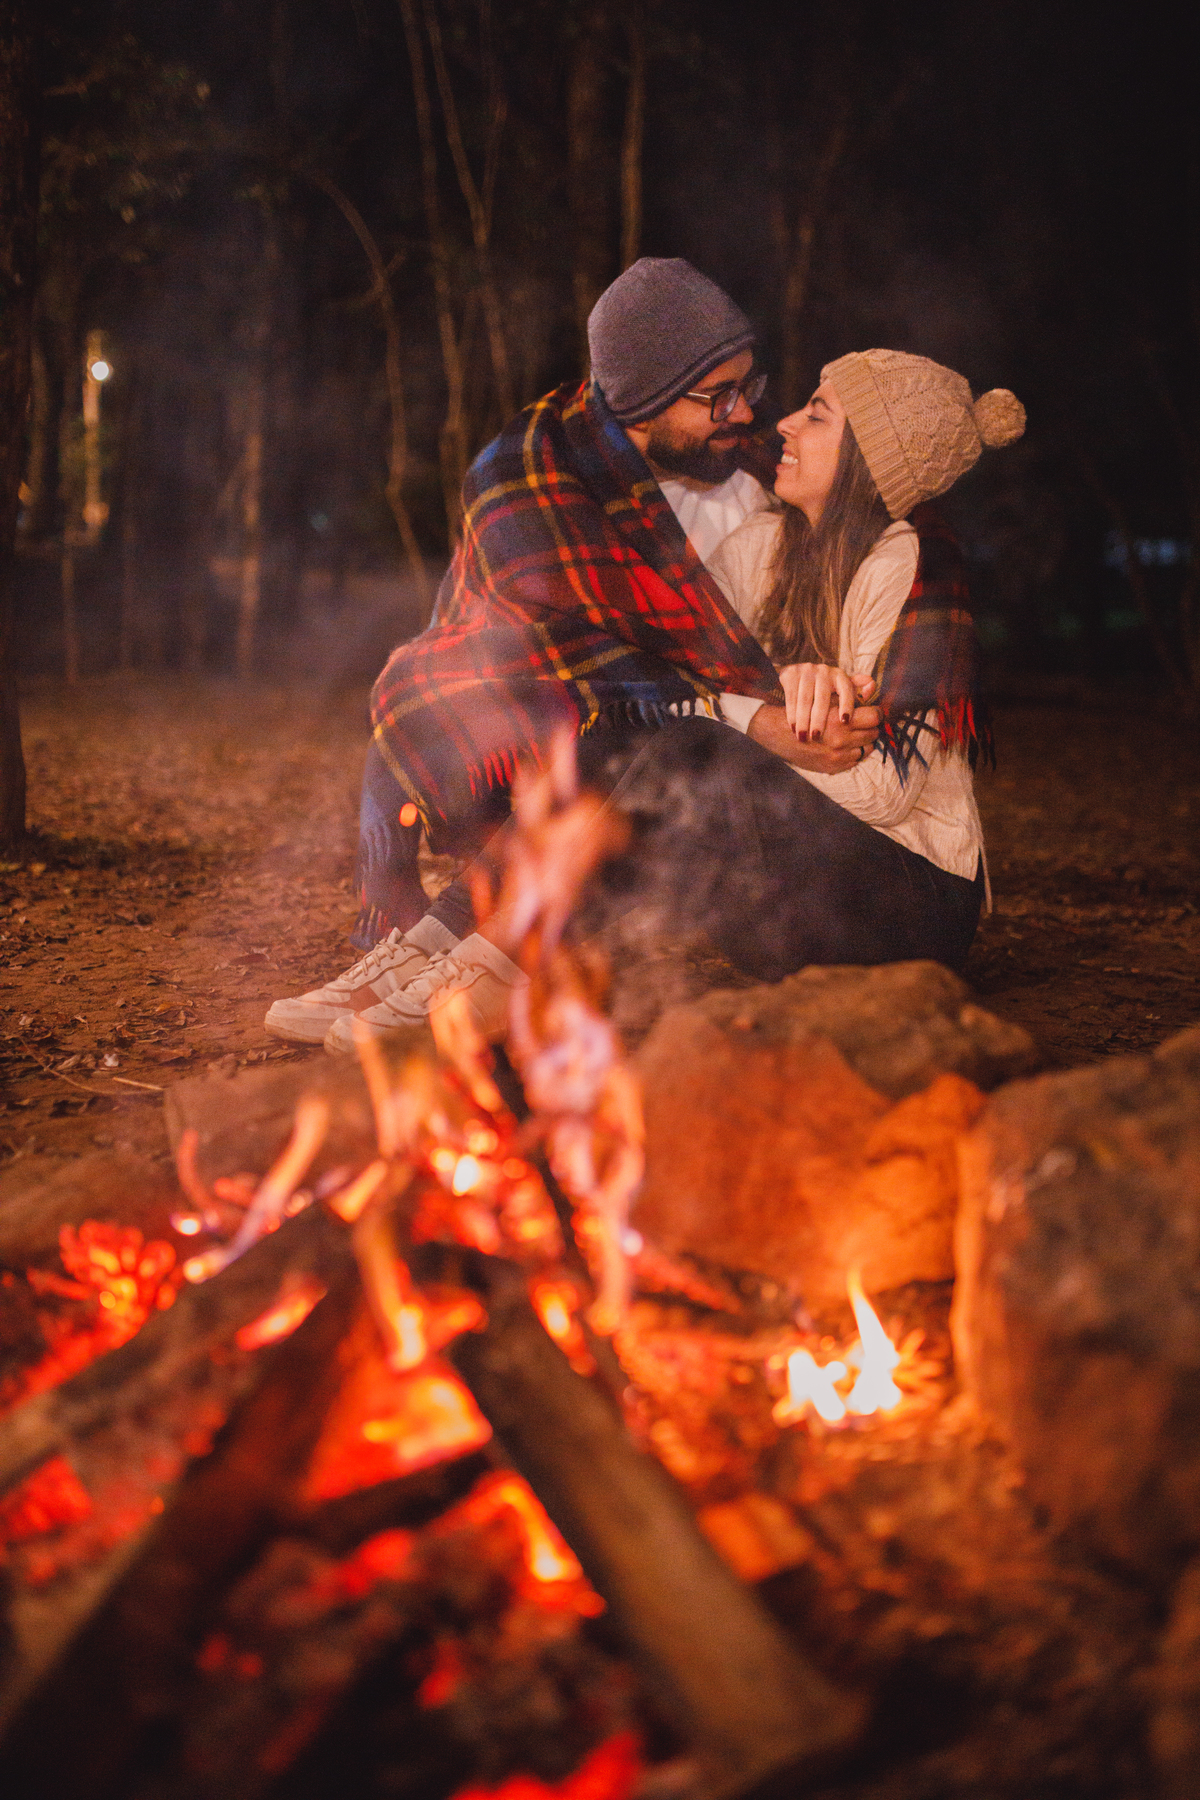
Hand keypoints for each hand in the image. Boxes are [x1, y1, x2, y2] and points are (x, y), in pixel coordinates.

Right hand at [747, 701, 878, 773]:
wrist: (777, 732)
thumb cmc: (804, 708)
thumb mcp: (827, 695)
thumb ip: (851, 689)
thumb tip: (872, 685)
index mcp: (840, 719)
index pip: (874, 716)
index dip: (874, 712)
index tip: (871, 712)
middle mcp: (840, 739)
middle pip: (872, 733)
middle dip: (869, 727)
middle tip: (864, 723)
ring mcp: (836, 756)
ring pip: (866, 748)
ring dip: (863, 741)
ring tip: (855, 735)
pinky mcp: (831, 767)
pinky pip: (855, 761)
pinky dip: (853, 753)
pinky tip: (845, 746)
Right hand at [779, 663, 875, 742]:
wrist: (792, 681)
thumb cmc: (821, 692)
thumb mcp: (839, 693)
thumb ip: (856, 694)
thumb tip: (872, 686)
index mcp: (839, 676)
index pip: (847, 690)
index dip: (847, 705)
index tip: (845, 722)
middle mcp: (824, 671)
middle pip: (823, 699)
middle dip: (820, 720)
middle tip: (817, 737)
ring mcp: (806, 671)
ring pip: (805, 701)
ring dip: (804, 721)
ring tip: (804, 737)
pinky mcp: (790, 675)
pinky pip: (791, 698)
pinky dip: (792, 714)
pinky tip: (793, 728)